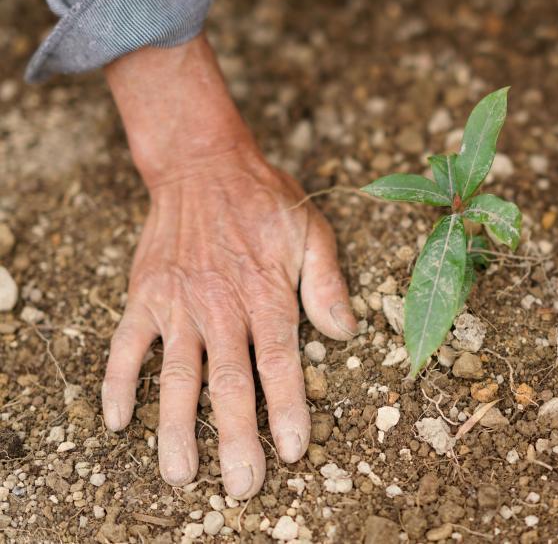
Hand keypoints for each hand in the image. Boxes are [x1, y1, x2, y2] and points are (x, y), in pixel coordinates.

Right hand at [99, 35, 357, 498]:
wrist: (204, 165)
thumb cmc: (266, 202)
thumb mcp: (313, 232)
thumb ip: (328, 283)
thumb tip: (346, 332)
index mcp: (266, 295)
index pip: (279, 364)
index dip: (287, 410)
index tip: (292, 452)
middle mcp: (221, 307)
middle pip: (229, 385)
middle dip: (236, 440)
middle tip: (242, 487)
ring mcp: (178, 305)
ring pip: (177, 378)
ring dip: (176, 430)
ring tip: (181, 477)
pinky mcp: (146, 297)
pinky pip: (126, 347)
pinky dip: (120, 384)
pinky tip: (118, 422)